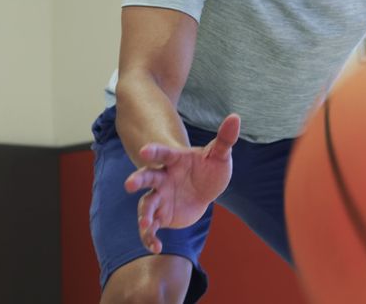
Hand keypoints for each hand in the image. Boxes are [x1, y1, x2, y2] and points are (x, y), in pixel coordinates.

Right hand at [124, 113, 240, 252]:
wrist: (203, 189)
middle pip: (147, 177)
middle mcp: (163, 178)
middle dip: (138, 179)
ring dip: (144, 214)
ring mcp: (160, 196)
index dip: (153, 152)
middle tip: (129, 184)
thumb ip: (225, 138)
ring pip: (146, 205)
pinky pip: (152, 227)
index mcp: (174, 160)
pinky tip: (156, 247)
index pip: (162, 154)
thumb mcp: (219, 155)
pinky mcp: (161, 215)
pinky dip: (150, 237)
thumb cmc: (208, 168)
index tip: (144, 151)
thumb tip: (236, 117)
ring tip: (146, 225)